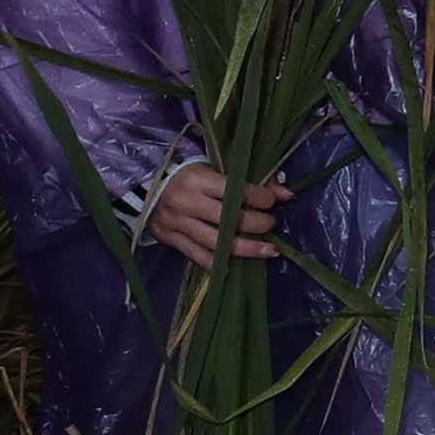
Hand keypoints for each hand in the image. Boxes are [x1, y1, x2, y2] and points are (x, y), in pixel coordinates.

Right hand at [145, 160, 289, 268]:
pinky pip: (198, 256)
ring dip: (247, 248)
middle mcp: (186, 203)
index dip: (262, 198)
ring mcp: (176, 224)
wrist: (146, 186)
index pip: (236, 192)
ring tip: (269, 250)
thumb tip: (287, 193)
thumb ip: (249, 182)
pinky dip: (220, 263)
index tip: (274, 201)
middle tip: (271, 224)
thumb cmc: (189, 176)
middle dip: (257, 224)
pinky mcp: (170, 239)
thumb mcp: (215, 169)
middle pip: (228, 219)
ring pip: (215, 242)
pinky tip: (238, 265)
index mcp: (198, 180)